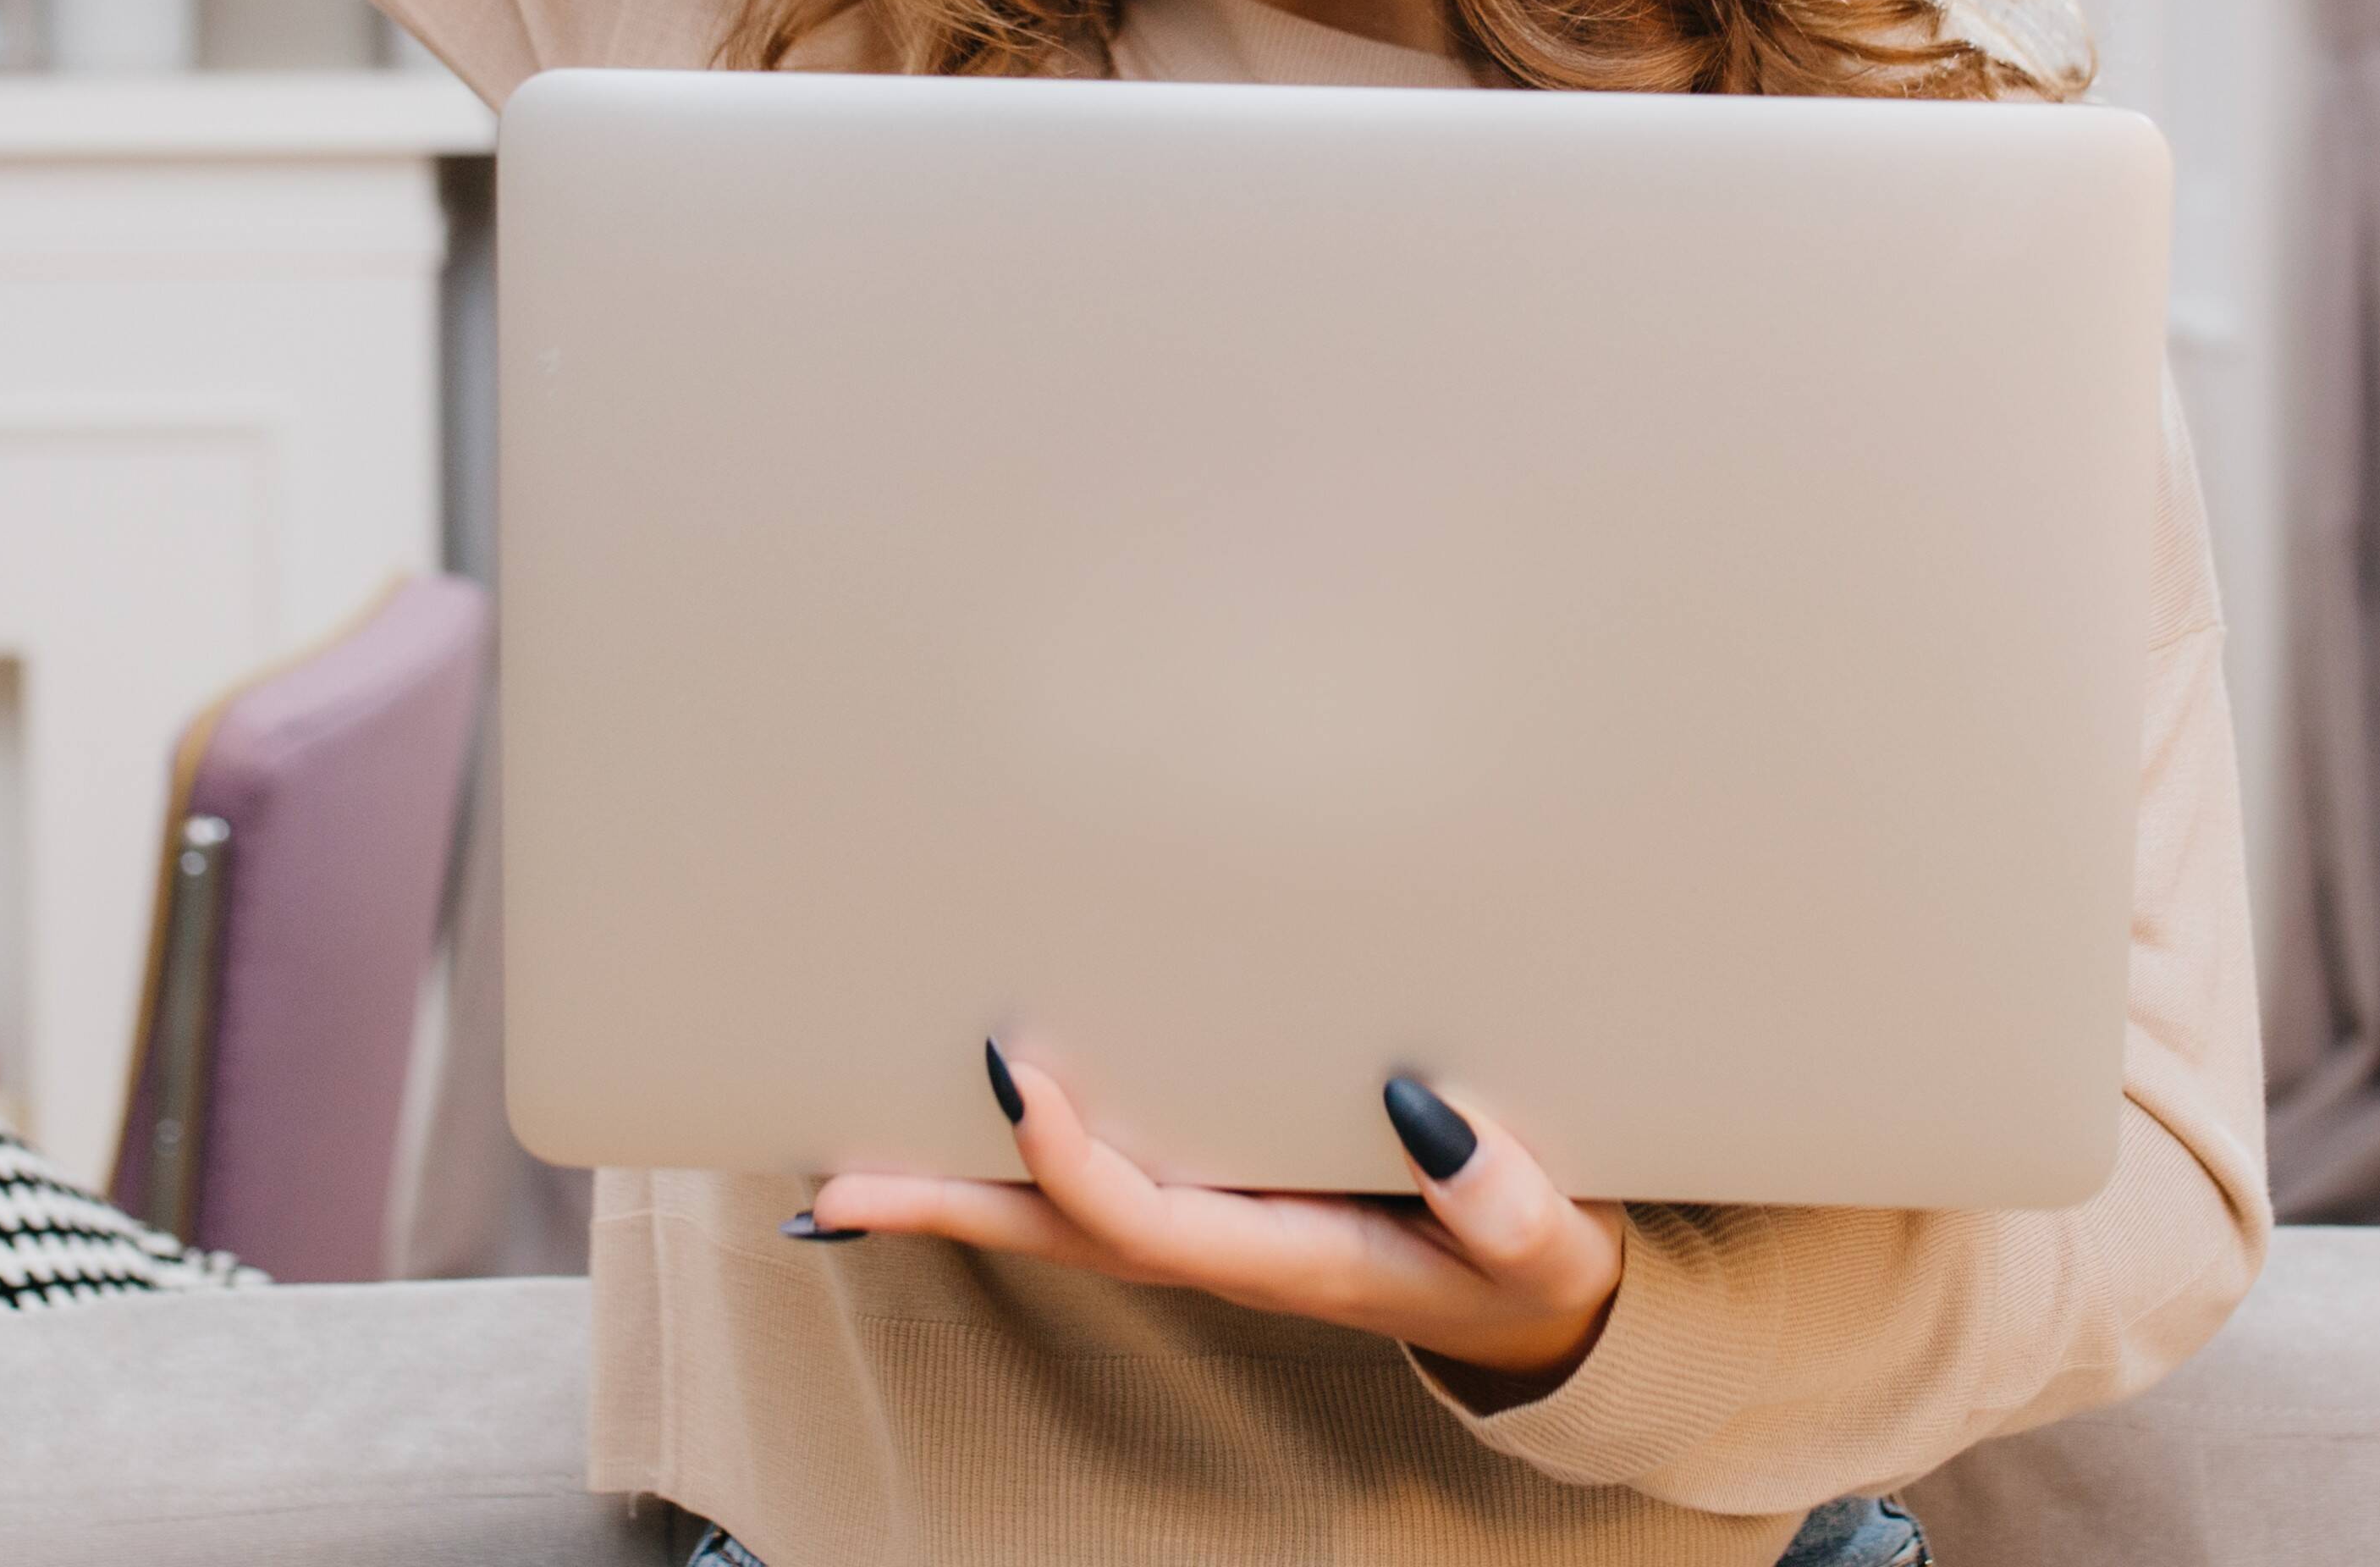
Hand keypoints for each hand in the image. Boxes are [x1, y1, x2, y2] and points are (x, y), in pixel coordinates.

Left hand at [802, 1050, 1625, 1399]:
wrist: (1539, 1305)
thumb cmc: (1534, 1260)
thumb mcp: (1547, 1244)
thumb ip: (1502, 1198)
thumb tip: (1423, 1117)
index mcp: (1293, 1259)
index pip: (1149, 1217)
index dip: (1071, 1158)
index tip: (1013, 1074)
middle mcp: (1229, 1250)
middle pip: (1059, 1232)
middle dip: (947, 1207)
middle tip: (832, 1186)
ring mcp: (1215, 1227)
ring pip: (1061, 1213)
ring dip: (957, 1189)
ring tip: (846, 1163)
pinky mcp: (1221, 1197)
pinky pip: (1096, 1186)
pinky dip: (1015, 1166)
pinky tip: (955, 1134)